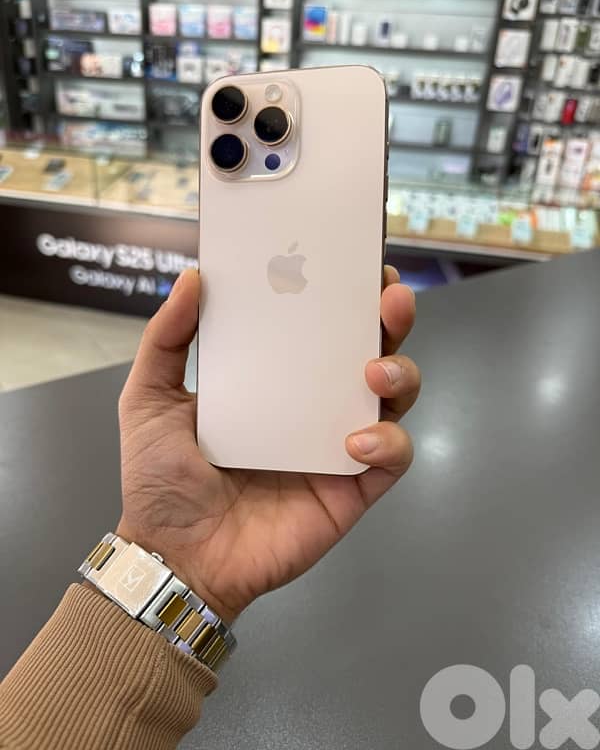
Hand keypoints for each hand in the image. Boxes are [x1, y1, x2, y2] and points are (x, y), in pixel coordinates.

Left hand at [117, 266, 419, 622]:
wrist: (175, 555)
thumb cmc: (161, 477)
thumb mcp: (149, 398)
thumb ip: (167, 339)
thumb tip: (193, 276)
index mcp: (274, 379)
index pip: (320, 327)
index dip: (346, 295)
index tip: (357, 266)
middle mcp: (313, 405)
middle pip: (371, 352)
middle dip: (390, 322)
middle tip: (390, 300)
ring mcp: (336, 446)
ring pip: (394, 400)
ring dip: (401, 374)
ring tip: (375, 370)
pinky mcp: (352, 489)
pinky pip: (392, 459)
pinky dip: (389, 443)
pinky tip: (356, 439)